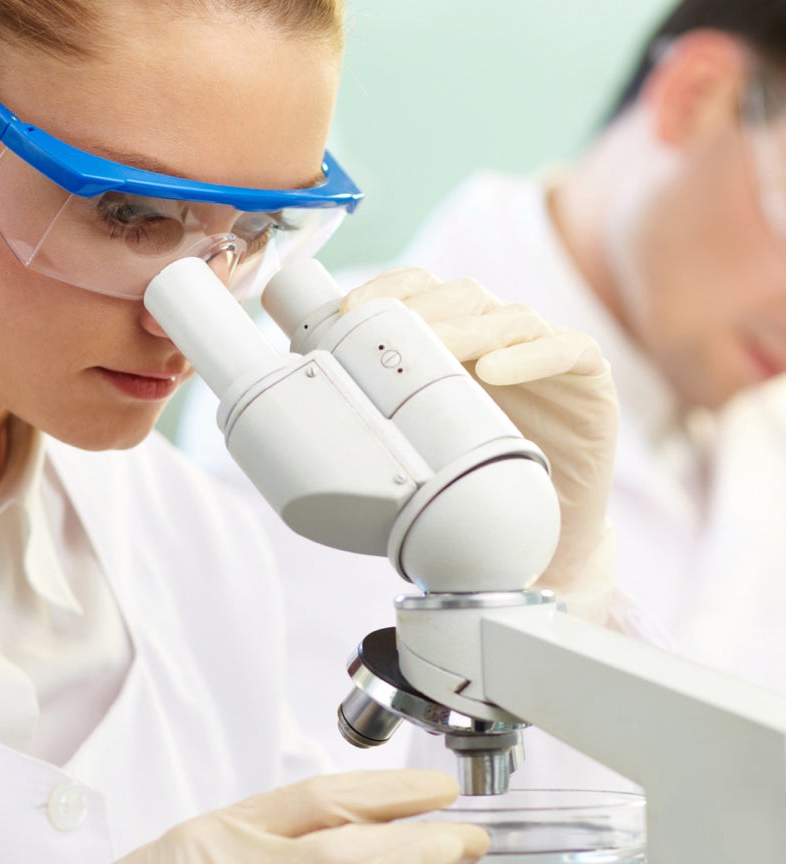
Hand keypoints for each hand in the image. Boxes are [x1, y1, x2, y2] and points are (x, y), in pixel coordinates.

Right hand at [0, 769, 486, 863]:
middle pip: (339, 842)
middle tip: (465, 829)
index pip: (319, 798)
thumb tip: (339, 831)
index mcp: (217, 835)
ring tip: (449, 861)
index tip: (433, 789)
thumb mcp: (185, 852)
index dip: (386, 790)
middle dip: (414, 831)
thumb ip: (258, 842)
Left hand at [342, 269, 618, 621]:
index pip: (425, 291)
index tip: (348, 314)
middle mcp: (503, 337)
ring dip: (468, 329)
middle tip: (387, 331)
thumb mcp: (426, 448)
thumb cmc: (480, 486)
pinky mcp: (591, 378)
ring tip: (436, 350)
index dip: (388, 290)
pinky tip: (494, 370)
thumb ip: (386, 420)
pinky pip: (567, 350)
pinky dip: (531, 355)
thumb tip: (311, 413)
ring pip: (510, 317)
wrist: (547, 534)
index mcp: (462, 342)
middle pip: (464, 296)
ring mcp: (549, 353)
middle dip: (421, 309)